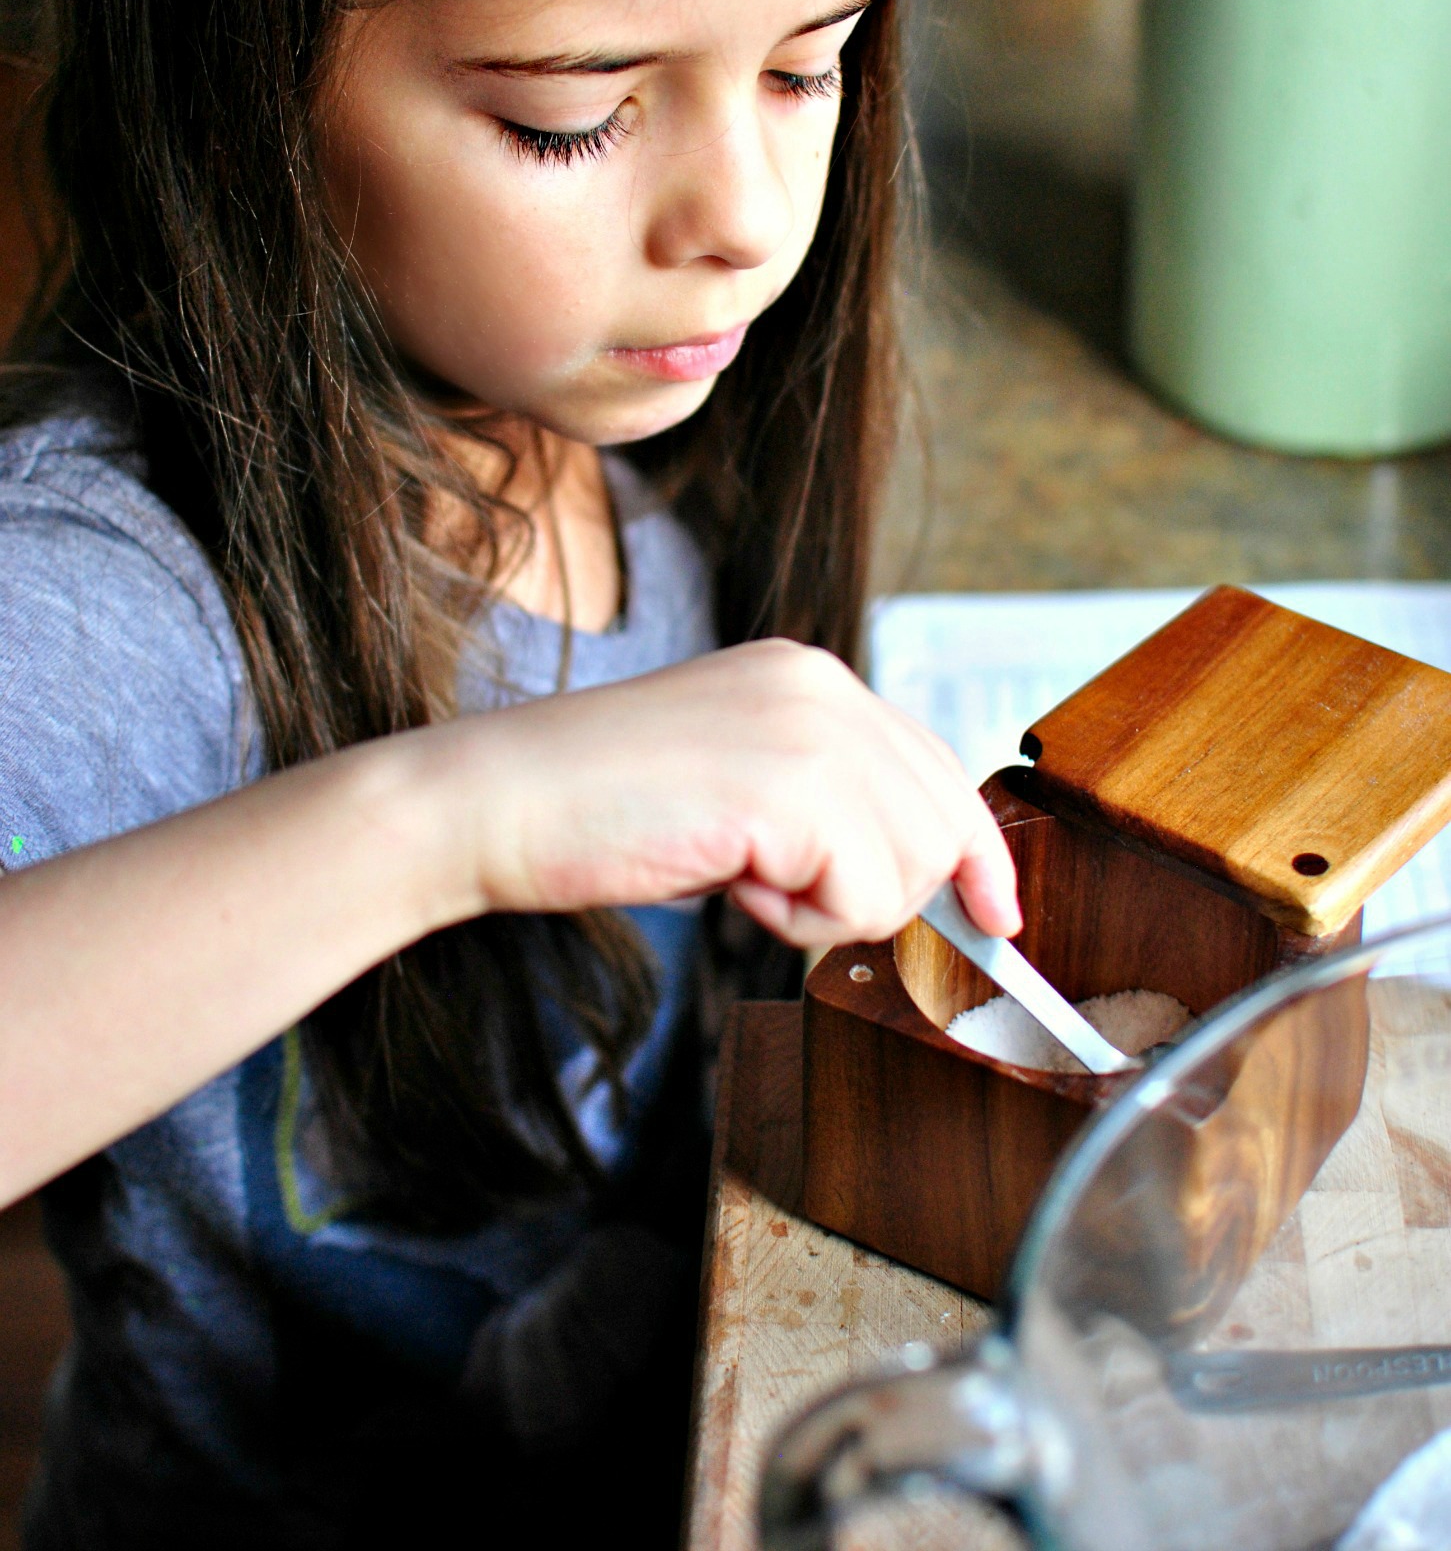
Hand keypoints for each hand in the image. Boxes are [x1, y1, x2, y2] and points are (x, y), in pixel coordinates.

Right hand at [438, 639, 1019, 944]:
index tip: (998, 916)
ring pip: (909, 867)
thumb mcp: (736, 781)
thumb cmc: (599, 809)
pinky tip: (730, 883)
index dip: (975, 853)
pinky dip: (799, 922)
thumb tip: (907, 874)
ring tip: (742, 877)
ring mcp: (812, 728)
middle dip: (881, 891)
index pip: (935, 765)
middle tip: (780, 896)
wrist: (501, 800)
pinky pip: (860, 897)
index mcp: (809, 674)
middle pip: (939, 823)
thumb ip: (821, 801)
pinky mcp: (793, 785)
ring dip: (831, 907)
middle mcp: (824, 685)